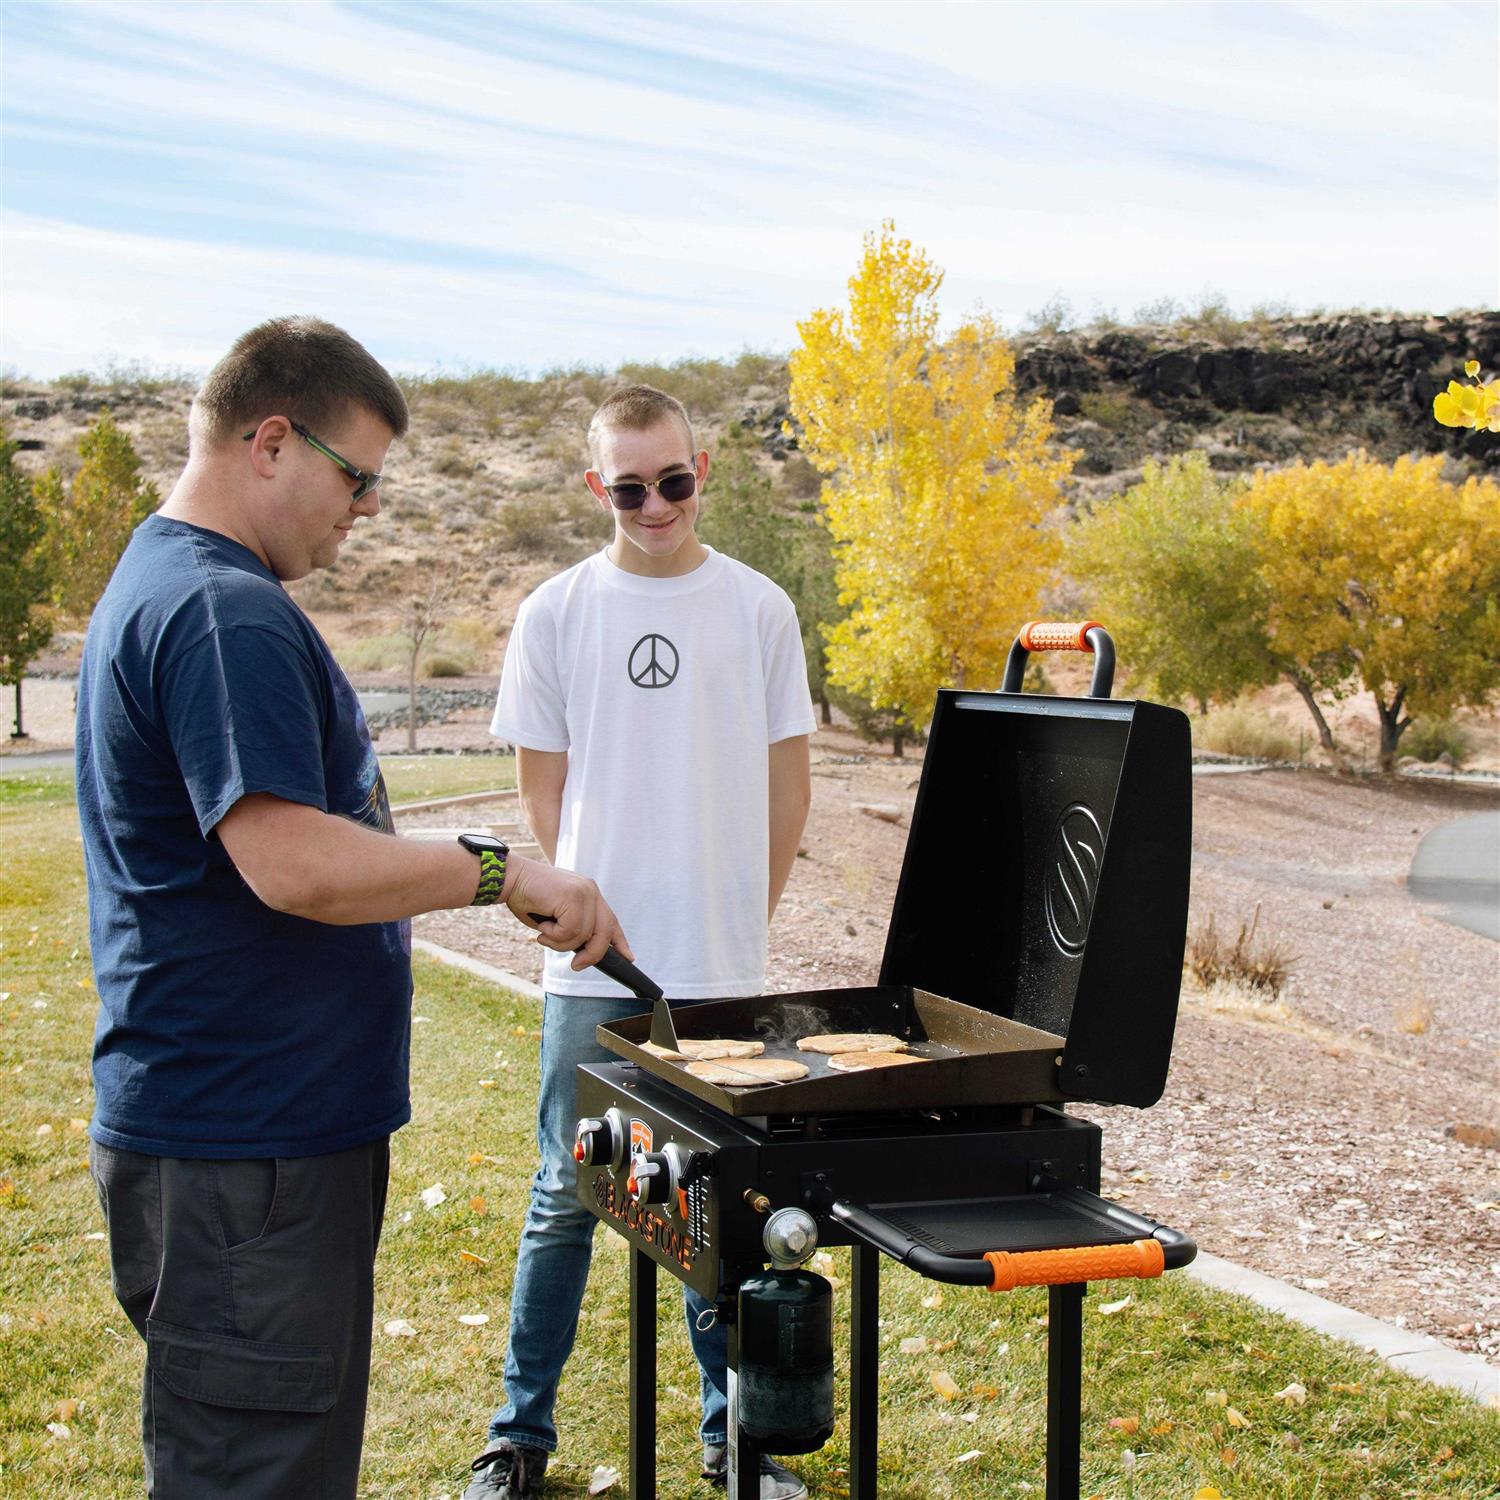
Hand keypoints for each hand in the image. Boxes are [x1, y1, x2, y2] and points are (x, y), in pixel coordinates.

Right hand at [503, 855, 631, 970]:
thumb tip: (585, 952)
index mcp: (589, 893)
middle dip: (592, 954)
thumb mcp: (556, 917)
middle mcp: (591, 891)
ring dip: (559, 943)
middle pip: (604, 932)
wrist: (508, 878)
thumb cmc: (528, 898)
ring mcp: (584, 892)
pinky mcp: (573, 896)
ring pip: (583, 936)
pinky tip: (541, 924)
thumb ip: (573, 929)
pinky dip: (553, 936)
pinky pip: (569, 932)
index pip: (610, 920)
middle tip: (576, 966)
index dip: (619, 940)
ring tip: (544, 931)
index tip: (628, 957)